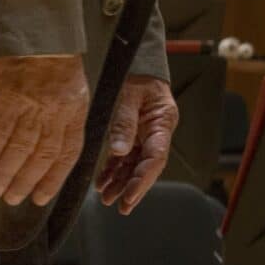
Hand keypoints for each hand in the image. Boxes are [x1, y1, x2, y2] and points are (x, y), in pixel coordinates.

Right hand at [0, 55, 90, 206]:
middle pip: (41, 157)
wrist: (37, 30)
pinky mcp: (7, 98)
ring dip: (4, 174)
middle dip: (25, 182)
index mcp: (75, 111)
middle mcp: (56, 113)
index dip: (53, 179)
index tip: (40, 197)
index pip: (67, 154)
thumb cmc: (55, 58)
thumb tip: (42, 143)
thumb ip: (62, 116)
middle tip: (12, 199)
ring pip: (18, 150)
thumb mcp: (72, 88)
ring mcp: (31, 107)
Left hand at [97, 74, 178, 213]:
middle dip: (133, 187)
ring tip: (106, 196)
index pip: (155, 158)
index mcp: (162, 122)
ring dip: (121, 181)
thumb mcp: (128, 94)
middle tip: (119, 205)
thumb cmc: (137, 72)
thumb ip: (123, 122)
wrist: (137, 60)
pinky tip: (103, 180)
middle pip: (147, 166)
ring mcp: (146, 133)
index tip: (129, 197)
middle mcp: (157, 131)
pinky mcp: (134, 132)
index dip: (143, 180)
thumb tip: (118, 151)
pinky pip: (125, 155)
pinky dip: (114, 169)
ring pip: (135, 164)